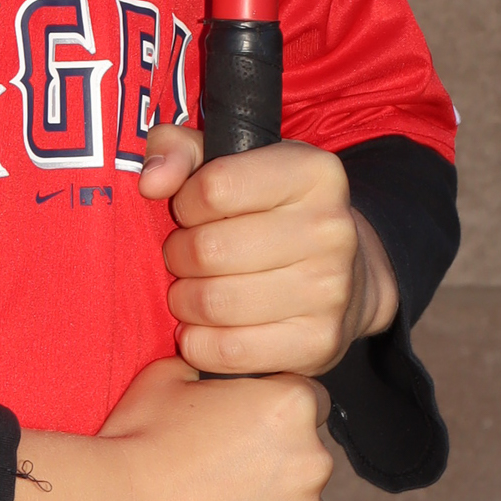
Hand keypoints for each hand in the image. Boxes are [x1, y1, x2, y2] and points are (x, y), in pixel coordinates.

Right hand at [0, 355, 330, 500]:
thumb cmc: (136, 444)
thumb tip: (212, 371)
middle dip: (273, 471)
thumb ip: (210, 370)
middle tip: (221, 481)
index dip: (271, 420)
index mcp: (290, 406)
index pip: (306, 405)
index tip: (242, 435)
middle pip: (306, 463)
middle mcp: (312, 461)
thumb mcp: (166, 376)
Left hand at [139, 125, 396, 378]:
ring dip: (185, 301)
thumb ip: (177, 149)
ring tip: (193, 290)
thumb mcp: (229, 161)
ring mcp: (331, 289)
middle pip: (209, 250)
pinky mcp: (319, 342)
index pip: (214, 188)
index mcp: (313, 172)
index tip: (192, 213)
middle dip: (178, 256)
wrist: (348, 275)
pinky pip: (228, 351)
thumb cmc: (269, 211)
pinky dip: (200, 343)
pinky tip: (205, 327)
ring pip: (214, 303)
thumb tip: (151, 182)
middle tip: (184, 258)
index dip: (185, 204)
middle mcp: (331, 228)